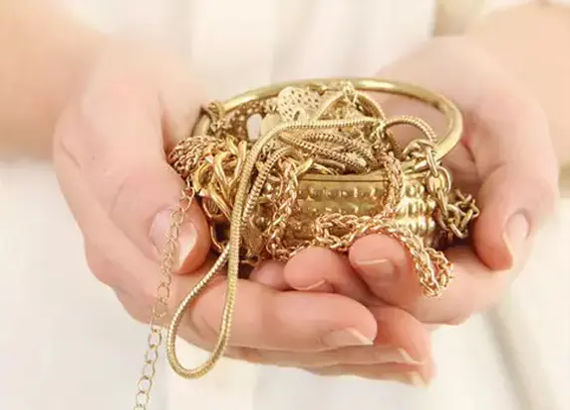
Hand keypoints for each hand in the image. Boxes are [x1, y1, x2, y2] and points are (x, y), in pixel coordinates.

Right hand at [52, 42, 431, 384]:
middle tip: (411, 343)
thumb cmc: (112, 101)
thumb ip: (134, 187)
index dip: (284, 321)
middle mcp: (179, 287)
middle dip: (335, 340)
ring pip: (280, 331)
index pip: (215, 312)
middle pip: (259, 335)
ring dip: (349, 342)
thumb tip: (185, 249)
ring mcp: (211, 277)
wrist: (122, 96)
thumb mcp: (111, 123)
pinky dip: (339, 317)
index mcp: (142, 265)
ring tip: (416, 346)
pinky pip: (290, 301)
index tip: (355, 317)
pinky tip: (389, 323)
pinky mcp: (240, 260)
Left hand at [253, 36, 558, 360]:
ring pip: (340, 292)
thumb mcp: (512, 127)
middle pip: (383, 305)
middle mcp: (419, 273)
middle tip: (301, 270)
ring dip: (304, 289)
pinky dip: (282, 261)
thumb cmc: (481, 102)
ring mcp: (372, 258)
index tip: (372, 249)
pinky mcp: (333, 234)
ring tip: (270, 273)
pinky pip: (308, 257)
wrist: (435, 87)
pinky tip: (256, 257)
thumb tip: (505, 250)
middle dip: (343, 291)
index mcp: (472, 263)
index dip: (412, 284)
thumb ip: (520, 185)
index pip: (448, 295)